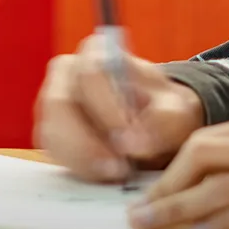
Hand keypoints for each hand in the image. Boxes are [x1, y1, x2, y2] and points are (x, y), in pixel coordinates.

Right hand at [34, 34, 206, 181]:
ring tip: (115, 174)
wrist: (158, 126)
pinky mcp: (51, 132)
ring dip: (82, 159)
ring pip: (52, 132)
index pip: (91, 75)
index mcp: (97, 53)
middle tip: (118, 168)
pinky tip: (103, 175)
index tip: (128, 140)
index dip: (106, 109)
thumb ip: (163, 121)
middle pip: (60, 105)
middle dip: (87, 142)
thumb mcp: (177, 111)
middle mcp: (68, 74)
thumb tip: (134, 144)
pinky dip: (77, 168)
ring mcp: (54, 103)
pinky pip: (53, 152)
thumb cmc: (164, 109)